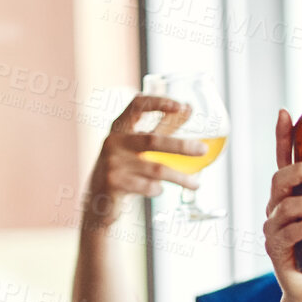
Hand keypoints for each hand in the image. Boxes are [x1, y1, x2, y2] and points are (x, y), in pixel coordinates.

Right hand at [82, 95, 207, 228]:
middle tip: (203, 150)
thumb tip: (188, 108)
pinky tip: (160, 190)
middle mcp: (113, 142)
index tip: (181, 106)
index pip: (137, 106)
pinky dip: (158, 189)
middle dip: (181, 146)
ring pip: (155, 169)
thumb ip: (163, 126)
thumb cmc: (124, 167)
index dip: (158, 102)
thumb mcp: (139, 145)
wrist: (98, 199)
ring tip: (196, 185)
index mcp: (120, 127)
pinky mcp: (114, 184)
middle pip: (152, 140)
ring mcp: (112, 163)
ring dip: (180, 178)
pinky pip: (147, 187)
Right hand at [262, 114, 301, 301]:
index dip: (283, 137)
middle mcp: (278, 208)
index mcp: (293, 195)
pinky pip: (288, 234)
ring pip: (286, 207)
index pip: (284, 161)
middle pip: (280, 179)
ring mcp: (274, 229)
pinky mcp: (276, 250)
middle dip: (301, 171)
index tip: (286, 113)